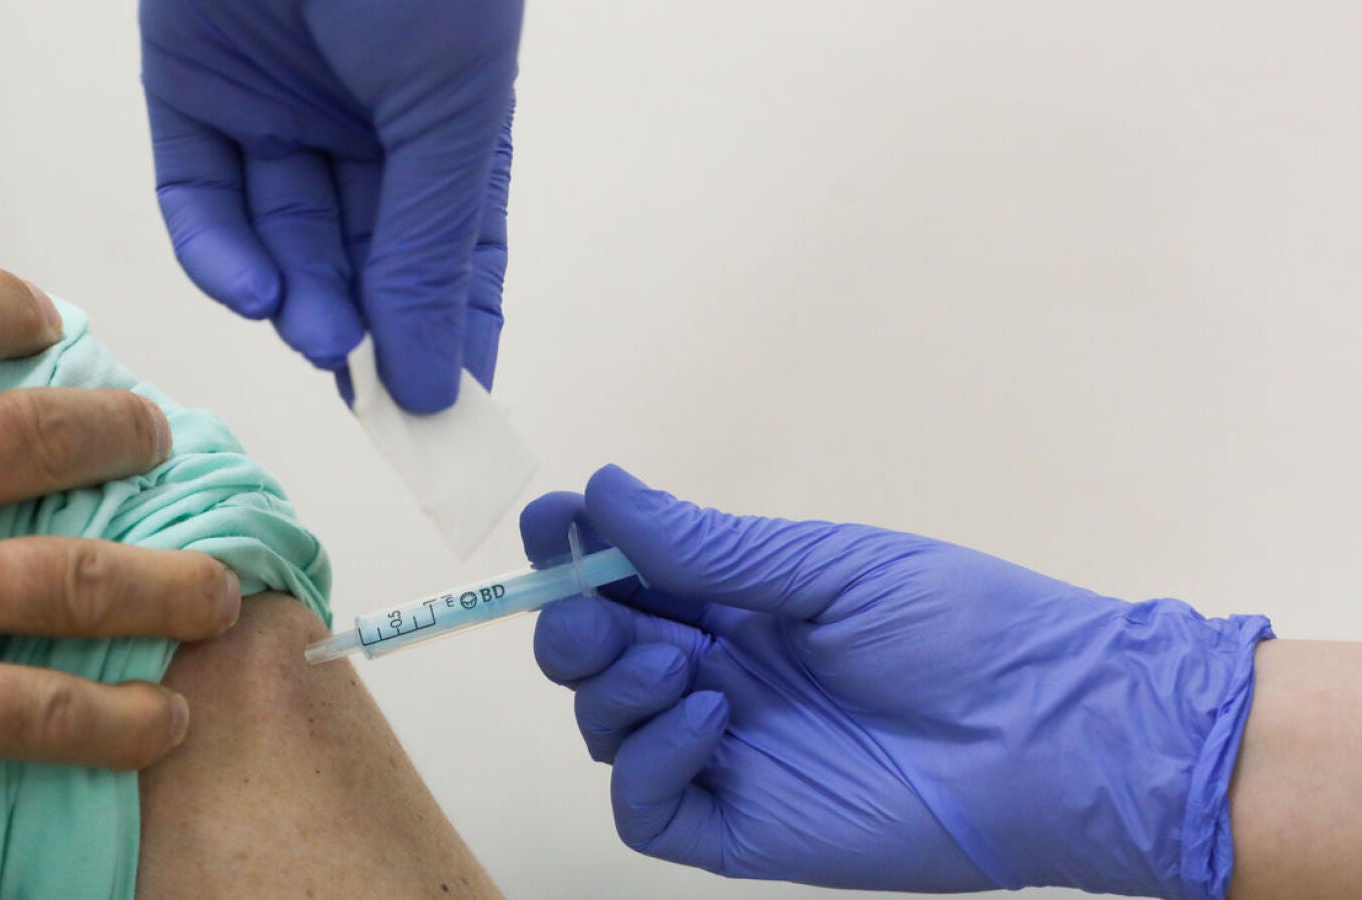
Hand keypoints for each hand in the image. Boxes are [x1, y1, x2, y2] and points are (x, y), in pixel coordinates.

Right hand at [0, 269, 243, 808]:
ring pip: (75, 574)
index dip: (7, 309)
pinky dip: (115, 720)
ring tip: (216, 592)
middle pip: (38, 435)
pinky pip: (34, 709)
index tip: (46, 323)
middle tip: (157, 439)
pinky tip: (165, 720)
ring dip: (167, 583)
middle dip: (122, 434)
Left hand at [141, 0, 521, 412]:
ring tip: (322, 340)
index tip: (447, 420)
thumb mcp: (449, 113)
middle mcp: (360, 131)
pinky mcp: (192, 91)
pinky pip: (198, 196)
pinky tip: (254, 294)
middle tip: (373, 397)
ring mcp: (274, 113)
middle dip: (368, 334)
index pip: (456, 262)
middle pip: (363, 266)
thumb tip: (436, 388)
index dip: (452, 342)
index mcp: (446, 128)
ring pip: (282, 242)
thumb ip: (430, 249)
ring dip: (302, 303)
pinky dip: (219, 254)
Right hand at [523, 465, 1270, 896]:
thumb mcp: (830, 567)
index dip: (575, 551)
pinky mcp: (738, 826)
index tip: (552, 524)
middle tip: (599, 613)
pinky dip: (648, 762)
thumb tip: (602, 487)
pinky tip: (706, 720)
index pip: (625, 577)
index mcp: (740, 605)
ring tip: (683, 667)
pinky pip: (645, 806)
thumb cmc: (964, 630)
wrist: (1054, 733)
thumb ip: (708, 545)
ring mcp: (725, 753)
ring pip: (605, 727)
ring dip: (615, 688)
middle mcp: (718, 675)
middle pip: (594, 656)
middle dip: (573, 626)